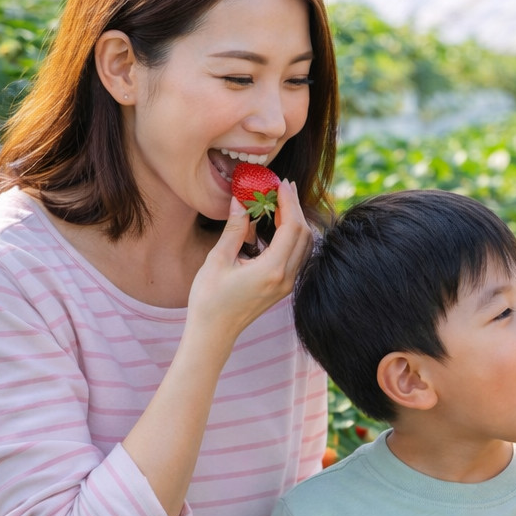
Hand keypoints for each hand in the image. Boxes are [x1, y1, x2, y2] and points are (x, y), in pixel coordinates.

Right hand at [187, 178, 314, 344]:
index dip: (289, 202)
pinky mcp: (283, 288)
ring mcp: (288, 285)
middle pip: (304, 234)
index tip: (281, 183)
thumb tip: (241, 199)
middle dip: (295, 208)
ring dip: (296, 222)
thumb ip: (235, 228)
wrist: (213, 332)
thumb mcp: (218, 259)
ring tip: (281, 202)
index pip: (292, 227)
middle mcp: (286, 278)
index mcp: (272, 270)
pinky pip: (298, 256)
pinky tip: (278, 225)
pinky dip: (293, 237)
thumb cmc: (210, 299)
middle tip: (282, 188)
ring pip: (305, 246)